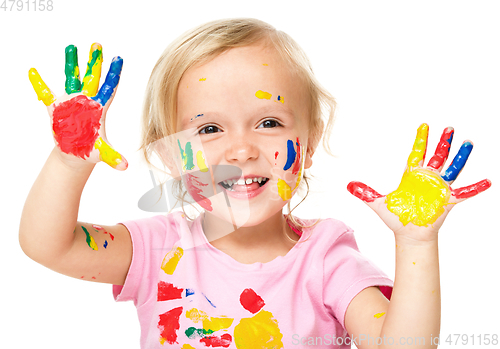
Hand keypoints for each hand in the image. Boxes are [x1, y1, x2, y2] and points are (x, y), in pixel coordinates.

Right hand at [28, 43, 126, 169]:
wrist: (75, 155)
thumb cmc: (90, 151)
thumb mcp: (102, 153)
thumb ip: (113, 157)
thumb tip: (124, 167)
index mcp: (99, 109)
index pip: (109, 88)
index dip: (114, 74)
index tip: (119, 58)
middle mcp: (86, 101)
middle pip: (91, 77)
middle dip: (94, 61)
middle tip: (97, 44)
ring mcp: (71, 103)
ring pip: (71, 79)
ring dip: (71, 64)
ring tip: (72, 46)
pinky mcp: (56, 109)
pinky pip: (46, 94)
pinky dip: (39, 83)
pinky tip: (33, 71)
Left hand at [347, 124, 490, 240]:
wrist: (408, 234)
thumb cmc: (397, 217)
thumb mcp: (378, 203)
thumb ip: (364, 192)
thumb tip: (347, 185)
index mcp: (412, 175)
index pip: (417, 153)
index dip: (421, 139)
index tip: (424, 125)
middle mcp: (428, 178)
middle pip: (438, 156)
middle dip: (443, 142)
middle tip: (449, 127)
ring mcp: (439, 188)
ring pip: (452, 168)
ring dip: (460, 157)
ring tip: (468, 143)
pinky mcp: (448, 201)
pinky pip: (465, 193)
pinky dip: (475, 188)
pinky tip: (487, 181)